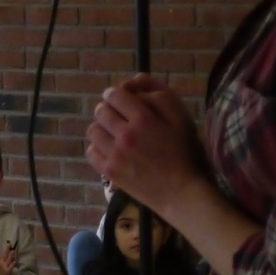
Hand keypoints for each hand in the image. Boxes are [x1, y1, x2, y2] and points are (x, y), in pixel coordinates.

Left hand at [85, 75, 205, 218]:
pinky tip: (110, 150)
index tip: (120, 98)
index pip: (115, 94)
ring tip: (113, 134)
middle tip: (118, 116)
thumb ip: (159, 95)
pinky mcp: (109, 171)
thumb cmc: (184, 153)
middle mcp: (125, 134)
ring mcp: (114, 154)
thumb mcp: (181, 118)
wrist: (180, 192)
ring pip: (93, 130)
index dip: (115, 93)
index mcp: (144, 119)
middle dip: (108, 109)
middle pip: (101, 110)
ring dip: (101, 128)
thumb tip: (134, 82)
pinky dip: (97, 147)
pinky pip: (91, 151)